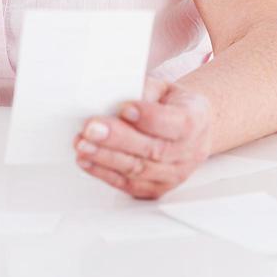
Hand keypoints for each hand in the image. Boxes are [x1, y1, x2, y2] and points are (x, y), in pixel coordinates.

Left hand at [72, 76, 213, 198]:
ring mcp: (173, 174)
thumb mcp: (164, 88)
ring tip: (83, 144)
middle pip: (152, 149)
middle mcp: (187, 152)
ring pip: (138, 170)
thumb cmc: (173, 106)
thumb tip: (113, 94)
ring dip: (105, 158)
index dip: (147, 117)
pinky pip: (129, 185)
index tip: (124, 108)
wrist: (192, 131)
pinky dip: (105, 173)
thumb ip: (143, 90)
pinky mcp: (157, 189)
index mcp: (193, 120)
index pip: (172, 122)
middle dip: (117, 139)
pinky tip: (87, 161)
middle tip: (92, 128)